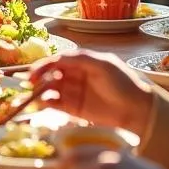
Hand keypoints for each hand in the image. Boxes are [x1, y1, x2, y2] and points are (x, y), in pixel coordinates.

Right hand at [29, 50, 154, 135]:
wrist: (138, 110)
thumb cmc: (123, 83)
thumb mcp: (103, 65)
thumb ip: (80, 59)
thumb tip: (57, 57)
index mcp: (81, 62)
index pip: (57, 61)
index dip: (44, 66)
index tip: (33, 73)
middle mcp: (75, 76)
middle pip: (51, 75)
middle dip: (39, 78)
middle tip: (31, 84)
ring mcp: (74, 93)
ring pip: (51, 90)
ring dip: (41, 91)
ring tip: (36, 95)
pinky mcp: (74, 109)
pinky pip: (56, 104)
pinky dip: (48, 103)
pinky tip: (45, 103)